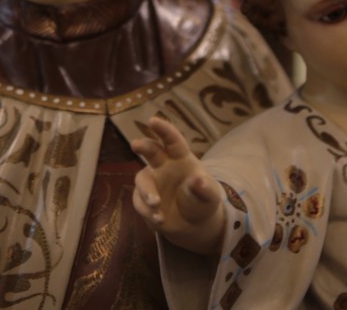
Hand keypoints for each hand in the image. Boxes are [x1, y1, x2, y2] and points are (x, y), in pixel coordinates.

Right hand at [131, 117, 225, 254]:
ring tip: (157, 205)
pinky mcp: (143, 199)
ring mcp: (152, 182)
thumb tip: (197, 180)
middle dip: (143, 146)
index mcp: (180, 158)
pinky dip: (147, 211)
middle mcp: (163, 166)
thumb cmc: (202, 202)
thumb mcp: (210, 197)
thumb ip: (205, 189)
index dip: (163, 130)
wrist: (194, 225)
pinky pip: (139, 202)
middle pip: (150, 151)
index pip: (172, 141)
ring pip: (142, 179)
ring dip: (147, 192)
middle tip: (136, 144)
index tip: (153, 120)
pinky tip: (159, 221)